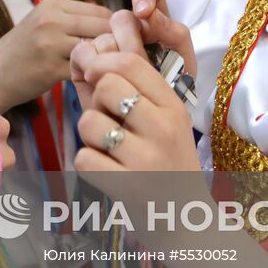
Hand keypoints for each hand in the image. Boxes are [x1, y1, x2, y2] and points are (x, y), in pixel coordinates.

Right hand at [0, 0, 112, 108]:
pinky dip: (93, 74)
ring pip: (96, 47)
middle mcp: (51, 20)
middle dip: (116, 43)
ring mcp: (50, 44)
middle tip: (121, 58)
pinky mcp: (51, 68)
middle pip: (103, 27)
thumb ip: (73, 20)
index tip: (121, 42)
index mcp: (52, 5)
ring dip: (106, 59)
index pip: (101, 11)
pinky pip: (85, 68)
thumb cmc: (23, 51)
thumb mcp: (43, 24)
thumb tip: (114, 21)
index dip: (116, 27)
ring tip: (108, 69)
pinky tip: (93, 80)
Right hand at [69, 0, 194, 109]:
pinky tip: (97, 79)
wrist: (149, 130)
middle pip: (122, 17)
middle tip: (135, 65)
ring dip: (113, 62)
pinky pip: (82, 50)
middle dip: (130, 42)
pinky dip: (90, 65)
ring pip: (104, 37)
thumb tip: (146, 12)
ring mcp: (104, 45)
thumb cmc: (172, 96)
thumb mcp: (183, 65)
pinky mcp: (83, 60)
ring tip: (123, 83)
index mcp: (155, 24)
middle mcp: (128, 31)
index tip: (143, 11)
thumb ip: (172, 33)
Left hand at [73, 9, 199, 174]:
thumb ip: (127, 85)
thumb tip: (84, 51)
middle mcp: (163, 127)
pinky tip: (106, 169)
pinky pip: (84, 158)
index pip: (130, 62)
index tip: (94, 71)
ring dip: (90, 134)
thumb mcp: (160, 119)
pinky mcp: (127, 186)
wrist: (183, 217)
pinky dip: (88, 163)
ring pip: (89, 121)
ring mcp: (146, 158)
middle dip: (96, 98)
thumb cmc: (164, 160)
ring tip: (108, 147)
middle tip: (107, 117)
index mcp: (172, 105)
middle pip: (107, 84)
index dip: (102, 59)